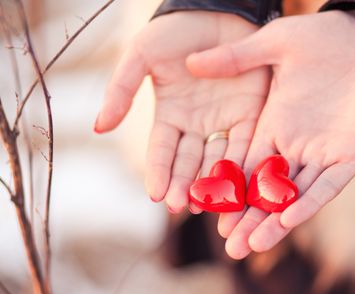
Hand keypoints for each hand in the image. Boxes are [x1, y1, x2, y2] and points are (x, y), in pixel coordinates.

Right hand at [96, 11, 269, 212]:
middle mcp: (196, 127)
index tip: (156, 194)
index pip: (161, 152)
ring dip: (213, 184)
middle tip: (182, 206)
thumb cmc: (175, 32)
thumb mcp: (142, 56)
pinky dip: (242, 165)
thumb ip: (121, 90)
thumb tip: (98, 128)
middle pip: (189, 164)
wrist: (217, 11)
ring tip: (209, 204)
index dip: (159, 172)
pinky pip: (245, 144)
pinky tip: (239, 184)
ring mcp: (223, 123)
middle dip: (185, 186)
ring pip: (217, 161)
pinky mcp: (249, 116)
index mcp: (169, 116)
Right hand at [187, 10, 354, 258]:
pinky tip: (289, 220)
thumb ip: (237, 58)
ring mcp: (323, 153)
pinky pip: (328, 185)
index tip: (206, 210)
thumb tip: (191, 62)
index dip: (228, 189)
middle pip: (266, 190)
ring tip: (253, 246)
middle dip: (249, 219)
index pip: (244, 165)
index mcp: (273, 125)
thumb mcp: (278, 43)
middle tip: (229, 249)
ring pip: (295, 195)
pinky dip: (309, 202)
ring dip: (275, 221)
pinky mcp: (352, 156)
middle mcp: (295, 145)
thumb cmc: (328, 36)